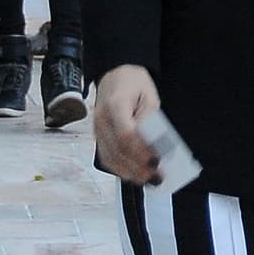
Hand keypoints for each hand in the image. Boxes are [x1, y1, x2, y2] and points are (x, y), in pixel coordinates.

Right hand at [94, 64, 162, 183]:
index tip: (156, 162)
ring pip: (110, 158)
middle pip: (117, 151)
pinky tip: (134, 174)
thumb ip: (152, 120)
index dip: (141, 152)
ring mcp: (96, 129)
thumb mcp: (150, 96)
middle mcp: (102, 119)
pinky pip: (105, 157)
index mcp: (115, 105)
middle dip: (138, 167)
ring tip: (147, 180)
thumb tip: (155, 145)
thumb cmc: (134, 84)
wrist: (114, 75)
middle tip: (157, 177)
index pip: (126, 135)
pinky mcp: (97, 136)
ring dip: (129, 172)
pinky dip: (120, 169)